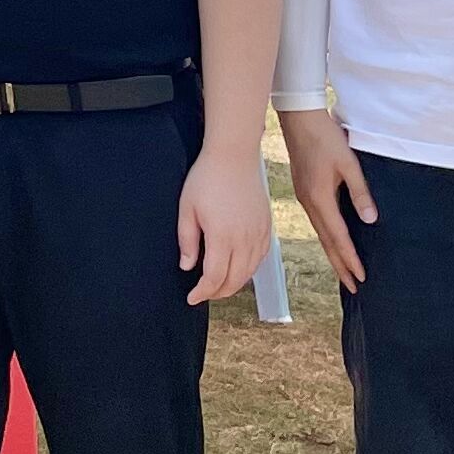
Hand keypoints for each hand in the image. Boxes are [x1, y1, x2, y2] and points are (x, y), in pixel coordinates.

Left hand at [178, 145, 270, 304]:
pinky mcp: (266, 227)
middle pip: (235, 280)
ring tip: (218, 284)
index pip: (215, 277)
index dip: (202, 292)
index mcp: (223, 235)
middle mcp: (245, 238)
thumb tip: (188, 266)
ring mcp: (259, 233)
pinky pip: (260, 258)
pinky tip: (237, 268)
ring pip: (249, 272)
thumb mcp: (187, 208)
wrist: (233, 156)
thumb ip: (187, 241)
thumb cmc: (207, 178)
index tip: (192, 297)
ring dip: (234, 283)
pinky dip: (248, 269)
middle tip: (203, 293)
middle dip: (217, 292)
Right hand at [278, 107, 376, 290]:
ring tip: (345, 271)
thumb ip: (360, 192)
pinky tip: (332, 240)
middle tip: (353, 287)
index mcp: (319, 199)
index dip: (351, 259)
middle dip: (340, 266)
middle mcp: (309, 203)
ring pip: (321, 233)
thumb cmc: (324, 137)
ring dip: (333, 254)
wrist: (299, 117)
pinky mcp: (304, 190)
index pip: (338, 237)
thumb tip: (371, 220)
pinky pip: (317, 222)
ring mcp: (304, 197)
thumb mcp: (348, 163)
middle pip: (326, 242)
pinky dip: (327, 237)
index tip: (362, 277)